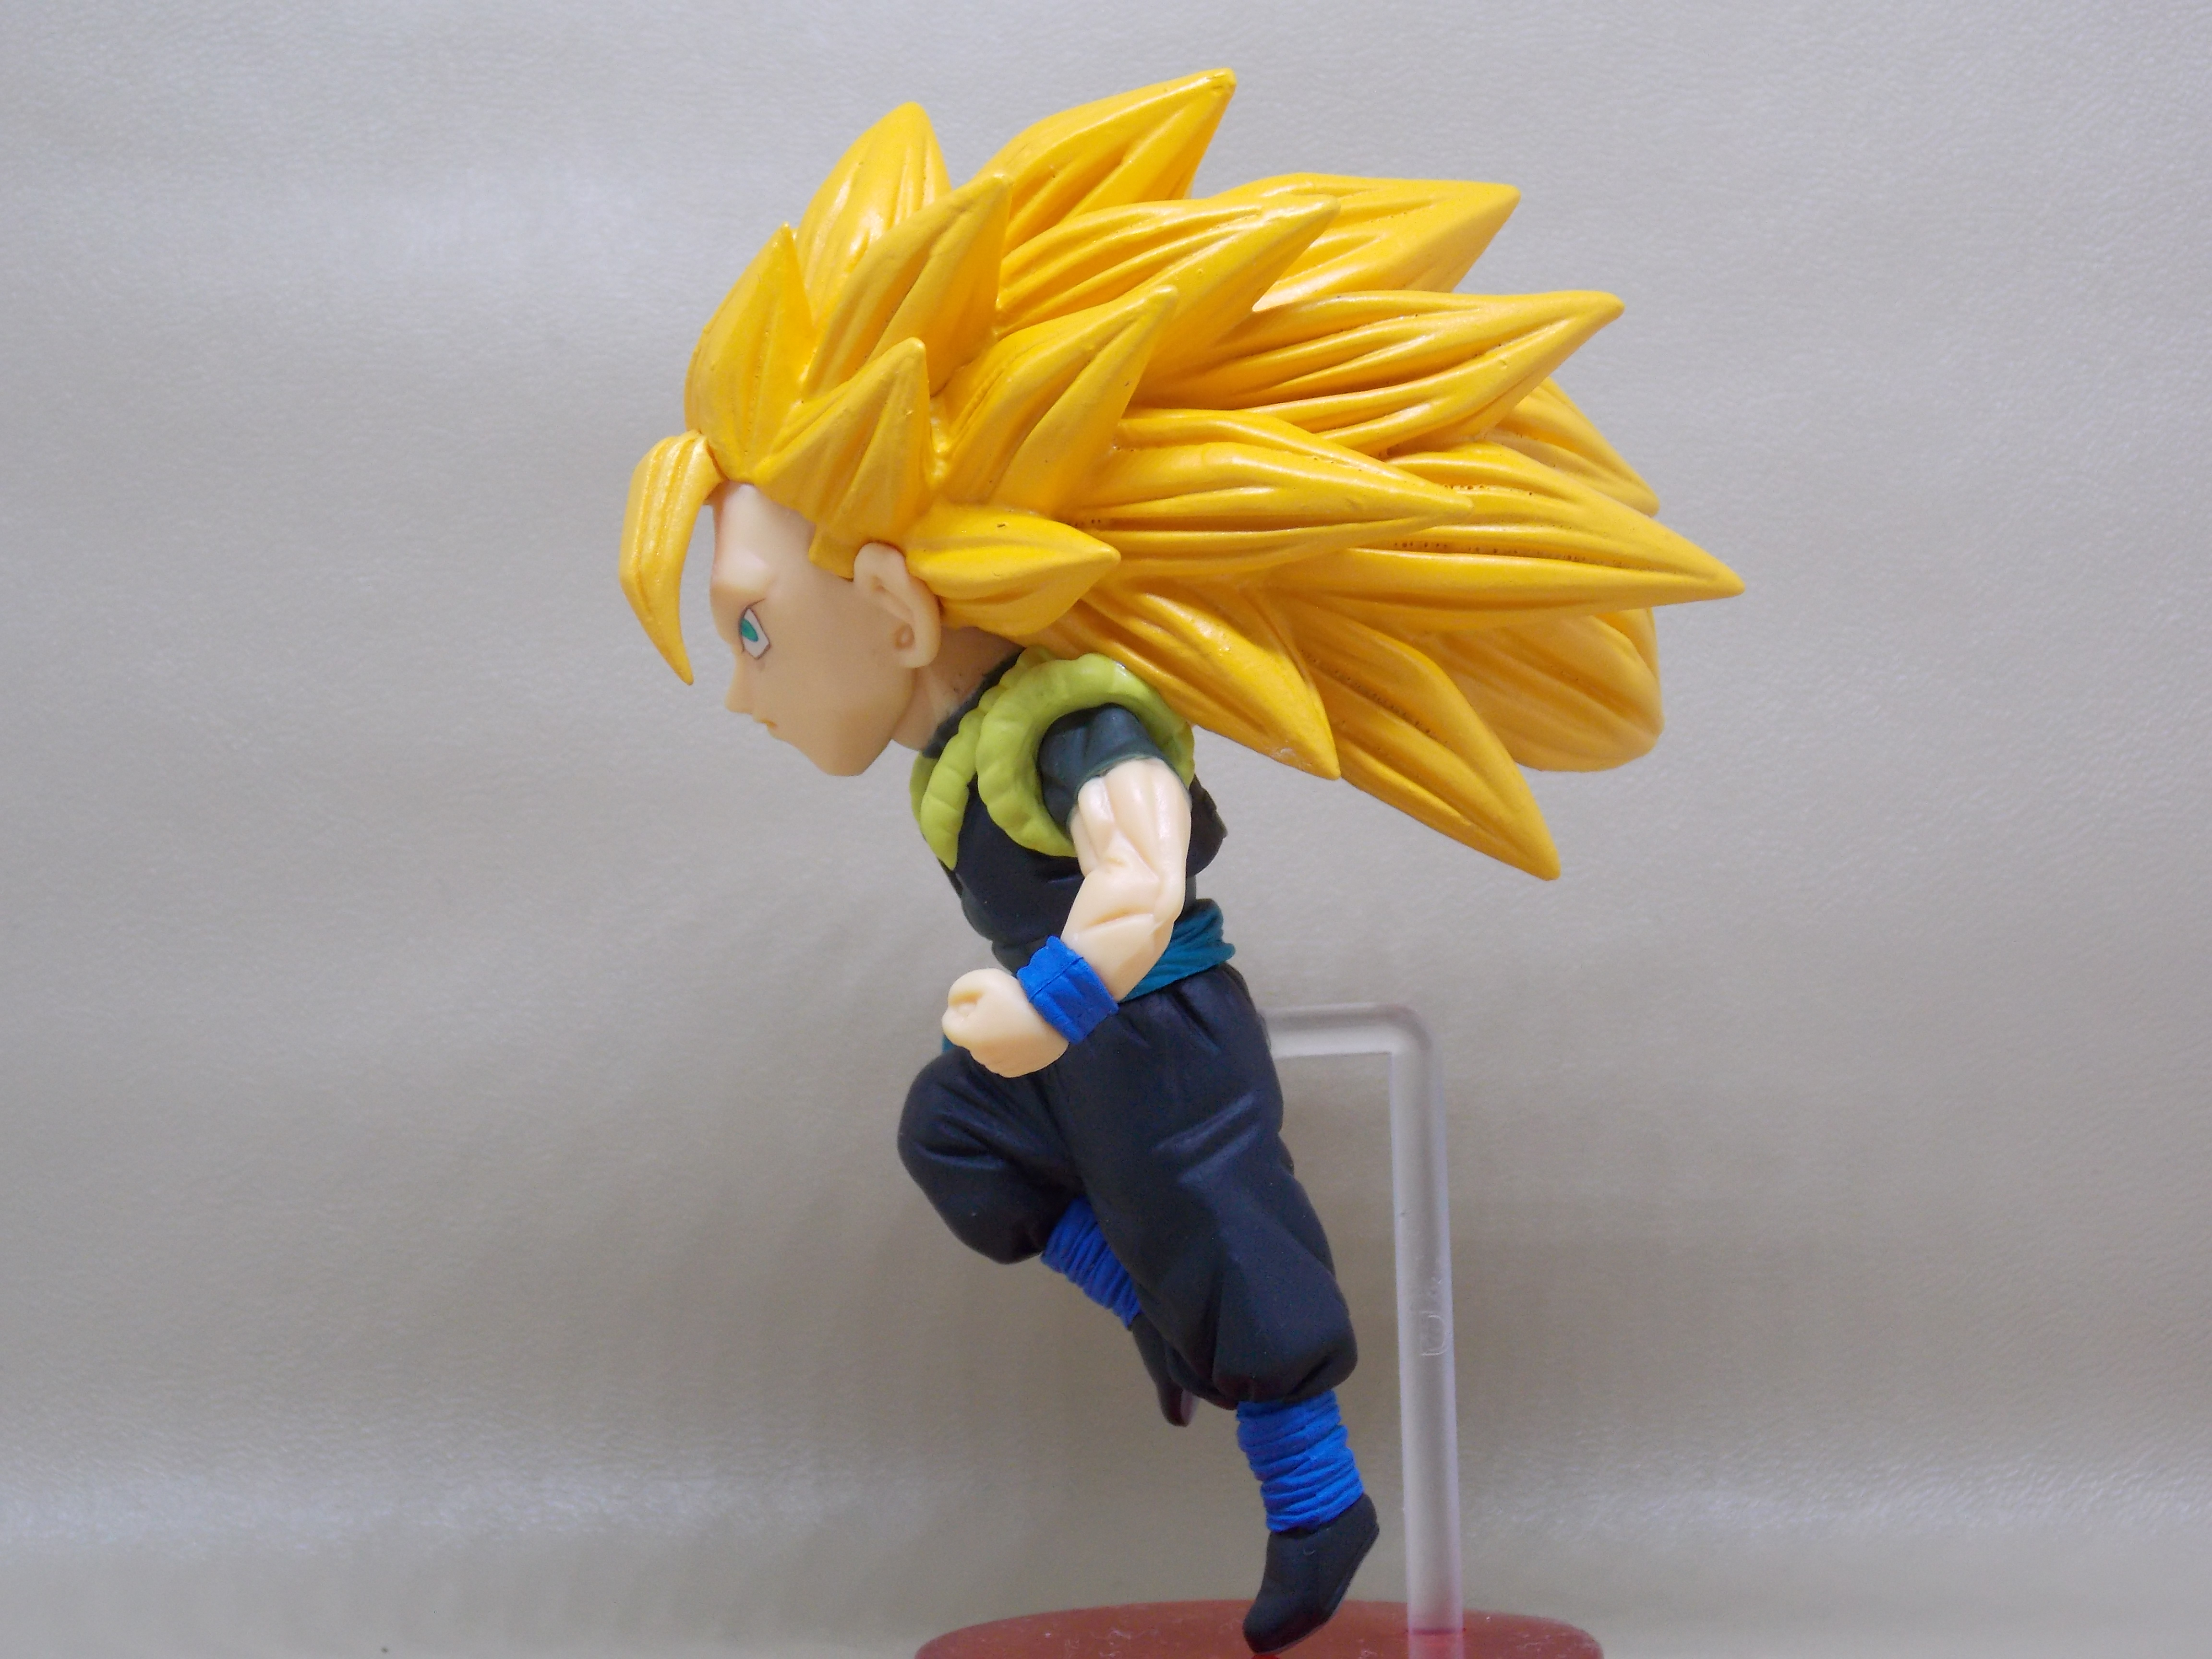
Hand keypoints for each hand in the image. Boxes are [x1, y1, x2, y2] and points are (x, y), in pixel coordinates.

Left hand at [943, 968, 1068, 1077]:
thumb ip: (959, 990)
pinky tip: (1021, 1036)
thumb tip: (954, 1004)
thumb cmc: (1018, 996)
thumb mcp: (983, 980)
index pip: (949, 1024)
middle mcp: (982, 1056)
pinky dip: (1008, 1050)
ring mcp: (1003, 1066)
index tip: (979, 1001)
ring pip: (987, 1050)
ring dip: (993, 1038)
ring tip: (1012, 1022)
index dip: (960, 1009)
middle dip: (977, 1024)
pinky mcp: (1021, 1070)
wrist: (1058, 1013)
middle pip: (970, 1038)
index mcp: (970, 1037)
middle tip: (998, 1009)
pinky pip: (1005, 1060)